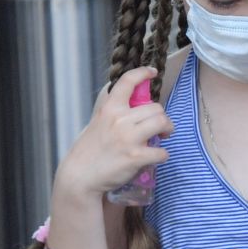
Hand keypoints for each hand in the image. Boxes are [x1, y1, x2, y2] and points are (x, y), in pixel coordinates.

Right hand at [57, 66, 172, 200]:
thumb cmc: (88, 150)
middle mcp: (120, 120)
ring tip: (163, 136)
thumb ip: (112, 112)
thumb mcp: (96, 123)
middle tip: (160, 126)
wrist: (79, 177)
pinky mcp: (136, 157)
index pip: (127, 82)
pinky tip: (156, 157)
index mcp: (109, 109)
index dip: (142, 73)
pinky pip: (162, 151)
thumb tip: (129, 102)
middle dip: (162, 117)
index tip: (152, 71)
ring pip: (162, 122)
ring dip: (168, 129)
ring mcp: (128, 138)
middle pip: (156, 108)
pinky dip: (162, 155)